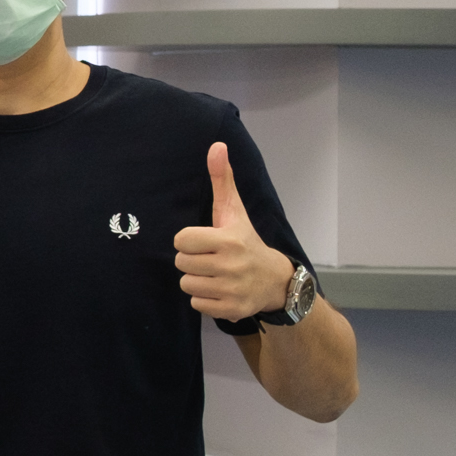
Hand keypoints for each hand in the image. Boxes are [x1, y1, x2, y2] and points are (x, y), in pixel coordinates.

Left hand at [175, 143, 292, 323]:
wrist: (275, 280)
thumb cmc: (246, 241)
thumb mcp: (234, 211)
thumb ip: (222, 179)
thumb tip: (217, 146)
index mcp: (228, 239)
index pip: (181, 240)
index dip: (189, 240)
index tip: (206, 241)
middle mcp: (231, 265)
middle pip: (181, 263)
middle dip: (193, 260)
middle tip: (212, 258)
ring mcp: (231, 289)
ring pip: (187, 285)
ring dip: (197, 280)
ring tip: (217, 274)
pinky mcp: (230, 309)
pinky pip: (196, 304)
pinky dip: (205, 299)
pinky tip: (221, 289)